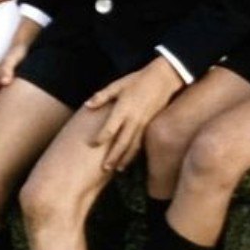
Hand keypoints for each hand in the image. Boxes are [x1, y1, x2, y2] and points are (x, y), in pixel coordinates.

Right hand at [0, 39, 28, 116]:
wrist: (24, 45)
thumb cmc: (18, 53)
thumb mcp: (13, 60)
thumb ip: (7, 70)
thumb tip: (5, 82)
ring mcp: (3, 85)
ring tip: (3, 130)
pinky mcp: (11, 84)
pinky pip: (5, 100)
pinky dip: (5, 109)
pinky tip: (15, 116)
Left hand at [84, 57, 183, 171]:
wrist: (162, 79)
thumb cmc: (136, 80)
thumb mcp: (117, 85)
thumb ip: (102, 96)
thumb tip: (87, 105)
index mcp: (123, 109)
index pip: (111, 128)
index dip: (101, 137)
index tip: (92, 145)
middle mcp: (134, 119)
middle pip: (122, 142)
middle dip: (113, 156)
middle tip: (105, 169)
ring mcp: (143, 124)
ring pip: (133, 146)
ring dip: (125, 159)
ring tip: (117, 169)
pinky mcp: (150, 126)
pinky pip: (141, 142)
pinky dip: (135, 153)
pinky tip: (129, 159)